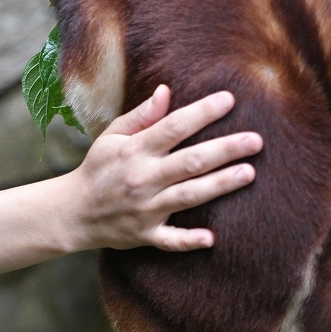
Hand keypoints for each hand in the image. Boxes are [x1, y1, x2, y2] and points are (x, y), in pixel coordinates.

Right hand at [67, 86, 262, 251]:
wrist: (73, 212)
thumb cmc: (98, 168)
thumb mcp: (111, 136)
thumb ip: (141, 116)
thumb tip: (166, 91)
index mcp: (134, 150)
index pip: (173, 127)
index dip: (202, 113)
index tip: (229, 100)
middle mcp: (143, 178)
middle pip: (190, 161)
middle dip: (224, 149)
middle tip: (257, 140)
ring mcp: (145, 208)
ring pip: (188, 195)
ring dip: (219, 185)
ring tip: (250, 173)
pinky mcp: (146, 234)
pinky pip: (169, 239)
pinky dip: (188, 240)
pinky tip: (211, 238)